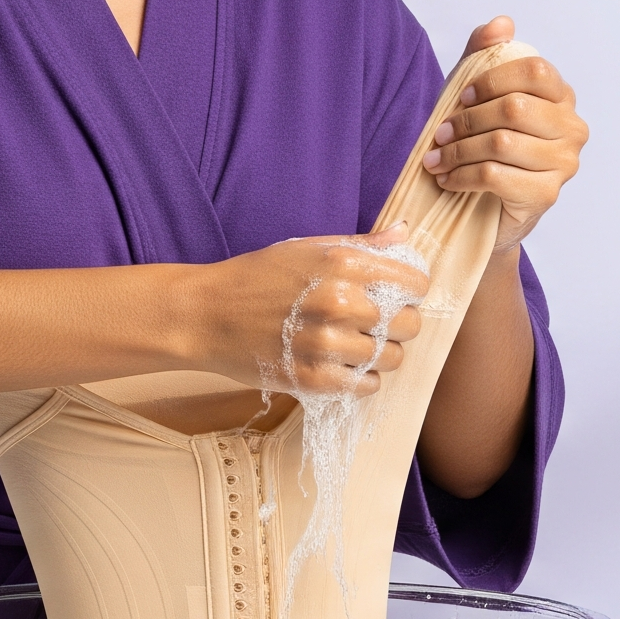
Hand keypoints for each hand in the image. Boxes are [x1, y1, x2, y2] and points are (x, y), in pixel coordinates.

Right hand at [188, 228, 431, 394]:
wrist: (204, 314)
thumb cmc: (257, 277)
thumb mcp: (307, 248)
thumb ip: (362, 243)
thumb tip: (404, 233)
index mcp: (343, 264)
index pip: (415, 284)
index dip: (409, 291)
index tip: (394, 296)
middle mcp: (340, 302)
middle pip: (409, 324)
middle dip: (398, 324)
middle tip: (374, 324)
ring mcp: (327, 344)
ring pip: (392, 358)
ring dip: (380, 353)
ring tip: (356, 345)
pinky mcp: (313, 379)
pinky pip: (367, 385)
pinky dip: (362, 378)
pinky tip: (342, 364)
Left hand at [423, 16, 586, 252]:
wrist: (489, 208)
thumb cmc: (486, 143)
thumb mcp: (480, 94)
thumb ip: (487, 53)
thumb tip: (501, 23)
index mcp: (562, 96)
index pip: (535, 70)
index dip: (493, 80)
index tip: (463, 96)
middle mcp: (572, 128)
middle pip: (514, 108)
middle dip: (466, 121)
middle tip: (439, 134)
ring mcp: (565, 163)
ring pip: (501, 143)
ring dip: (457, 151)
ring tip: (436, 159)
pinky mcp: (547, 194)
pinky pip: (495, 175)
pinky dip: (462, 176)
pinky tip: (447, 179)